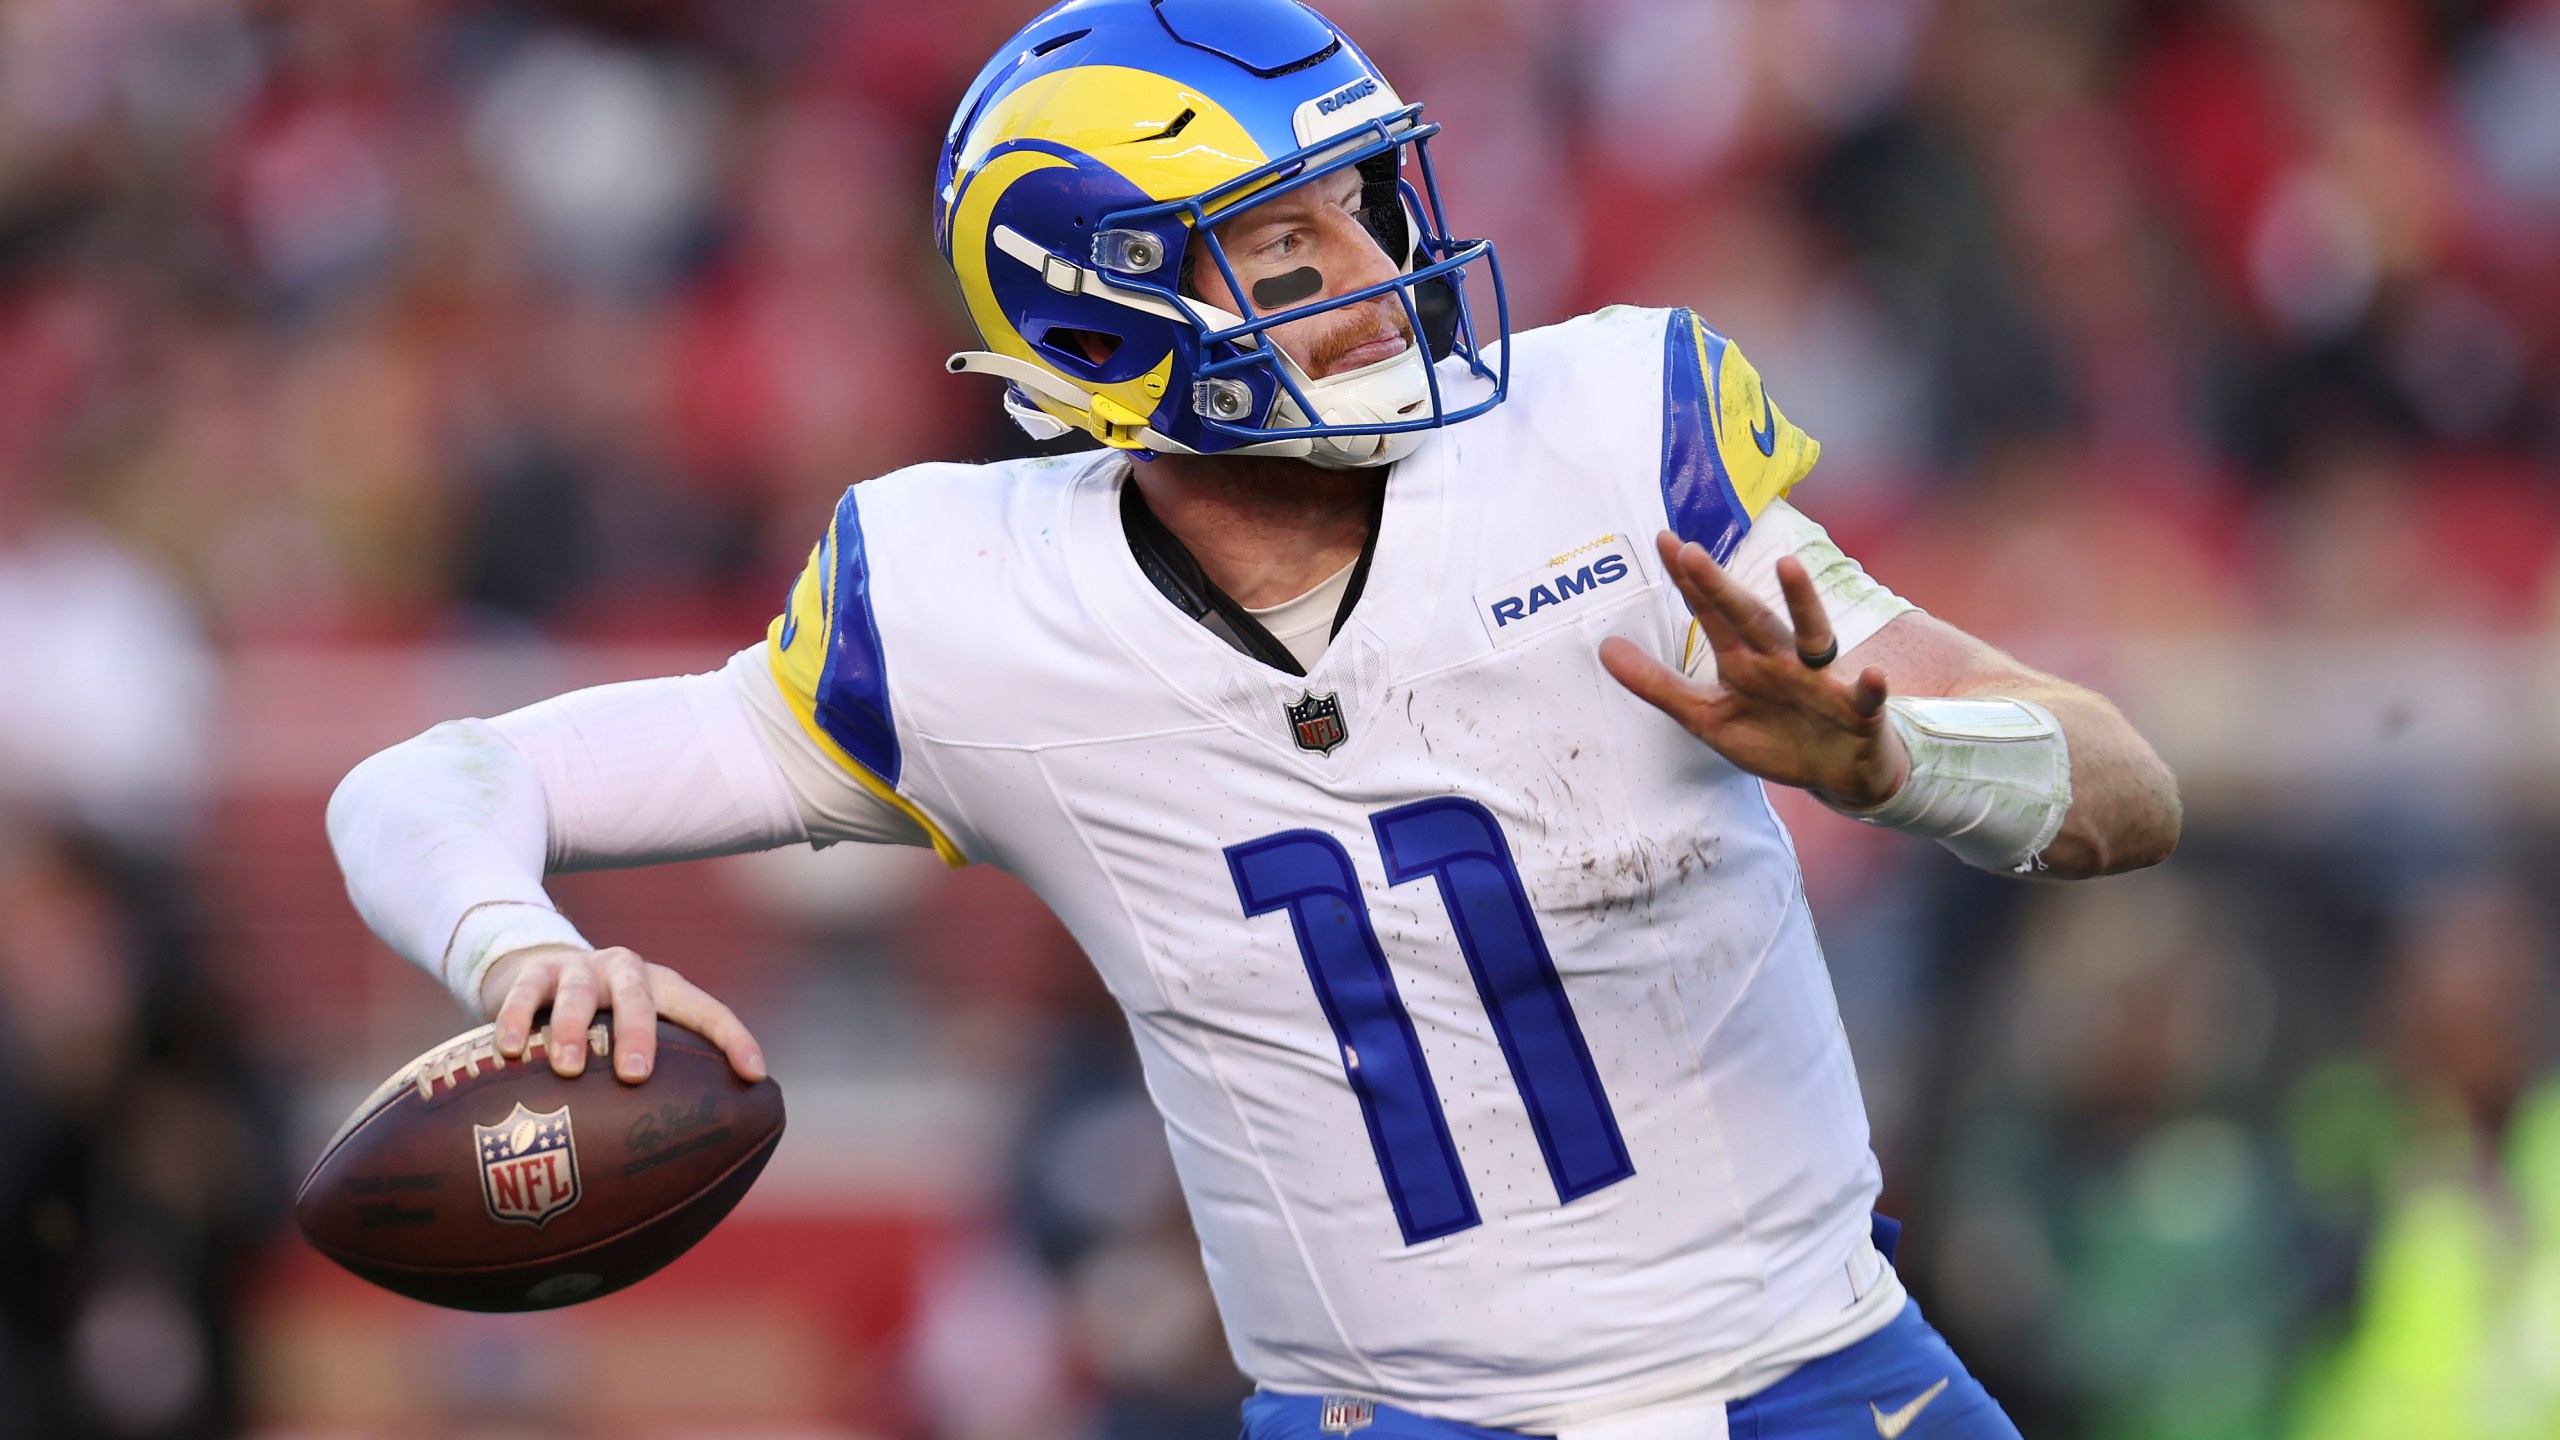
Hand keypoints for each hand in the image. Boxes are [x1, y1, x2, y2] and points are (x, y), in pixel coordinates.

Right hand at [477, 944, 767, 1085]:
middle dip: (638, 1035)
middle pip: (638, 997)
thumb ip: (657, 1081)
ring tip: (567, 1069)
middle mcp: (626, 972)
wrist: (540, 967)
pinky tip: (510, 1050)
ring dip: (572, 1031)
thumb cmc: (601, 1023)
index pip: (708, 1011)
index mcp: (664, 988)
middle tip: (635, 1076)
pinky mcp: (534, 972)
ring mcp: (579, 969)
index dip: (734, 1040)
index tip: (756, 1075)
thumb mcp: (631, 1036)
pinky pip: (525, 993)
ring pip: (578, 994)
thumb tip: (685, 1172)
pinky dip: (516, 1020)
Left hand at [1599, 531, 1908, 808]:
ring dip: (1802, 601)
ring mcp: (1821, 681)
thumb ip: (1658, 686)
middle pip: (1748, 616)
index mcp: (1744, 660)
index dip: (1688, 581)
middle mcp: (1781, 659)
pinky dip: (1872, 688)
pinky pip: (1866, 697)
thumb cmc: (1774, 737)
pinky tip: (1873, 676)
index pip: (1711, 613)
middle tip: (1691, 551)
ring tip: (1789, 567)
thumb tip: (1604, 650)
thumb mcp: (1707, 718)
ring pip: (1811, 635)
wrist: (1838, 773)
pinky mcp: (1858, 711)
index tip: (1664, 540)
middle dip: (1720, 586)